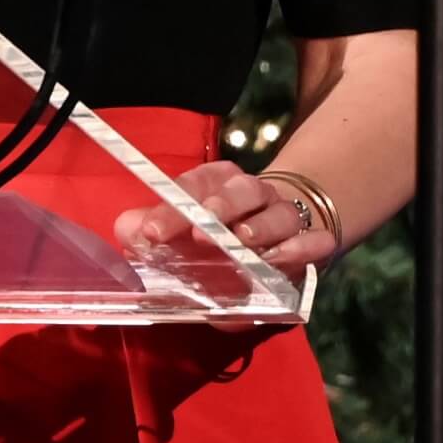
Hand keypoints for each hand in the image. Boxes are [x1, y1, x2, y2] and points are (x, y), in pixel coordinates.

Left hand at [114, 160, 327, 280]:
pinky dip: (302, 248)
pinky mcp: (313, 241)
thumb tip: (127, 230)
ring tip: (243, 242)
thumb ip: (153, 228)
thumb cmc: (221, 234)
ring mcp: (286, 215)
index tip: (152, 234)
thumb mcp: (183, 230)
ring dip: (261, 227)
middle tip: (199, 234)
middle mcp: (254, 192)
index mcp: (217, 182)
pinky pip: (314, 239)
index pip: (194, 185)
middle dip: (219, 209)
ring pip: (278, 212)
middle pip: (239, 190)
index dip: (172, 207)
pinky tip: (284, 259)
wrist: (282, 237)